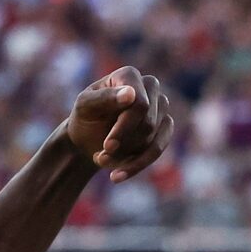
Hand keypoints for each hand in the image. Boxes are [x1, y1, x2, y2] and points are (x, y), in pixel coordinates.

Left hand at [61, 66, 171, 183]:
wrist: (88, 138)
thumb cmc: (85, 117)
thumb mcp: (85, 107)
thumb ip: (104, 98)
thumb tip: (131, 94)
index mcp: (129, 76)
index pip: (139, 103)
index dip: (125, 127)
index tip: (107, 145)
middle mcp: (150, 87)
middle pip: (147, 123)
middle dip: (123, 143)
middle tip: (101, 155)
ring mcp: (161, 107)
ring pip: (152, 139)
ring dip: (126, 156)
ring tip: (102, 159)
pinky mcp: (165, 128)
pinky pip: (158, 150)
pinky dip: (137, 165)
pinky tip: (117, 175)